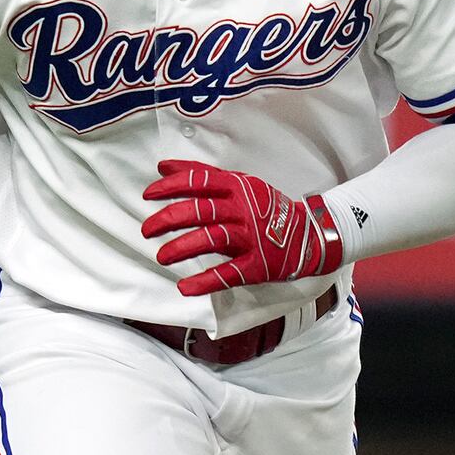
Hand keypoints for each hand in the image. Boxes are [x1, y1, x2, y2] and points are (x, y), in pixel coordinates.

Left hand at [141, 159, 343, 297]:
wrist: (308, 235)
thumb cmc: (266, 208)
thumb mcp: (239, 184)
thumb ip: (201, 175)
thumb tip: (162, 167)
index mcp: (237, 187)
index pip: (198, 182)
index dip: (169, 187)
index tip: (148, 195)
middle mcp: (243, 210)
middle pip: (199, 211)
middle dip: (168, 220)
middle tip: (147, 230)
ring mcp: (251, 237)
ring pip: (210, 240)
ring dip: (181, 249)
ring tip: (162, 257)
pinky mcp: (258, 264)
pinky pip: (229, 273)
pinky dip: (205, 282)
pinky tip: (185, 287)